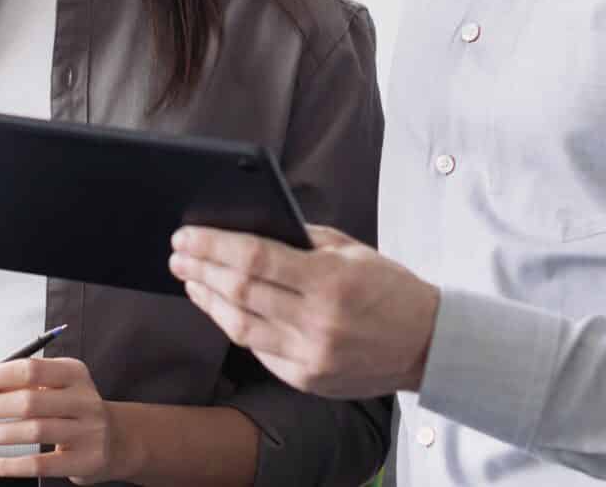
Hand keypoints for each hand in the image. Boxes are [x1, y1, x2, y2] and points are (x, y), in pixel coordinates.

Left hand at [0, 356, 130, 482]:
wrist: (118, 441)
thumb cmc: (72, 410)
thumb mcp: (47, 387)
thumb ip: (4, 381)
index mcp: (73, 372)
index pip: (27, 369)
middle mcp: (83, 399)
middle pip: (28, 400)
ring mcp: (87, 431)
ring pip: (33, 431)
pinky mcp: (84, 461)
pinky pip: (39, 464)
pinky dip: (8, 466)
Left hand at [169, 223, 440, 399]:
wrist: (428, 345)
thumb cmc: (389, 288)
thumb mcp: (352, 250)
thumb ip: (301, 239)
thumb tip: (246, 225)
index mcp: (330, 281)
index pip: (255, 259)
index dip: (213, 246)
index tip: (186, 235)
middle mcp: (318, 323)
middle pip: (240, 293)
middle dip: (200, 269)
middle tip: (177, 253)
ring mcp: (311, 357)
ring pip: (240, 327)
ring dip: (208, 300)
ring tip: (190, 279)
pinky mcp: (307, 380)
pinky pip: (258, 350)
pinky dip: (234, 325)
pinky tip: (220, 307)